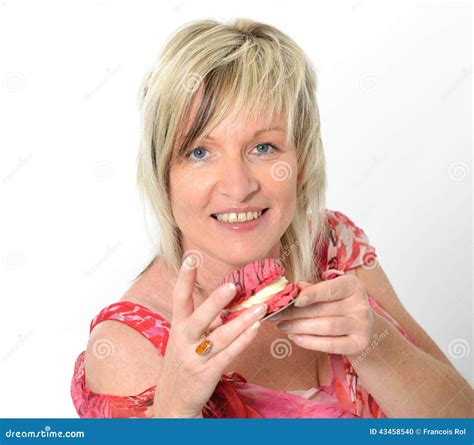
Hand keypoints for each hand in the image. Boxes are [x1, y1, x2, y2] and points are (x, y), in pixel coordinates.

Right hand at [154, 257, 266, 417]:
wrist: (173, 401)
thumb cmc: (184, 363)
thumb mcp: (187, 340)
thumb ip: (206, 322)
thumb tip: (231, 302)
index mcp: (178, 328)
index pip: (179, 298)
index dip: (185, 278)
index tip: (191, 257)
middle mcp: (183, 341)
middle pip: (199, 317)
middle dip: (215, 302)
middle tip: (232, 286)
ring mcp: (194, 358)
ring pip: (220, 337)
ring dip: (242, 321)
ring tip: (261, 308)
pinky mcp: (206, 374)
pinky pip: (228, 355)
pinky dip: (242, 341)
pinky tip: (255, 330)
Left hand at [267, 274, 373, 354]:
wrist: (364, 328)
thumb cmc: (340, 305)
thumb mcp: (330, 293)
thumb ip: (313, 290)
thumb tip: (294, 288)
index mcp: (353, 286)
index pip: (329, 289)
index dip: (310, 294)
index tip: (292, 299)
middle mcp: (361, 304)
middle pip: (322, 309)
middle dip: (295, 313)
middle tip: (275, 315)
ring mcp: (363, 325)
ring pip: (326, 327)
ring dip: (300, 327)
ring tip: (282, 326)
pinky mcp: (359, 344)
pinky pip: (331, 344)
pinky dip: (310, 342)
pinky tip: (295, 338)